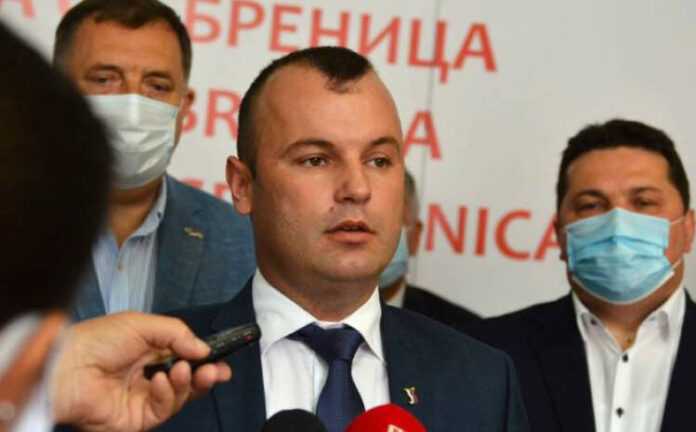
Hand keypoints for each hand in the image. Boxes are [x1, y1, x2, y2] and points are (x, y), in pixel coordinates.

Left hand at [50, 312, 231, 431]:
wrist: (67, 368)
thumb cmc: (96, 340)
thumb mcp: (142, 324)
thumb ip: (177, 334)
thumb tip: (203, 348)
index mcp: (149, 352)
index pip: (185, 357)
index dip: (204, 359)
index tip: (221, 358)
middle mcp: (148, 375)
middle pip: (188, 381)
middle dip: (205, 375)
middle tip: (216, 371)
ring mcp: (143, 398)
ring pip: (180, 396)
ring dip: (187, 382)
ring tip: (182, 370)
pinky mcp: (137, 418)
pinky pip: (163, 409)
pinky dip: (167, 394)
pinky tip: (160, 380)